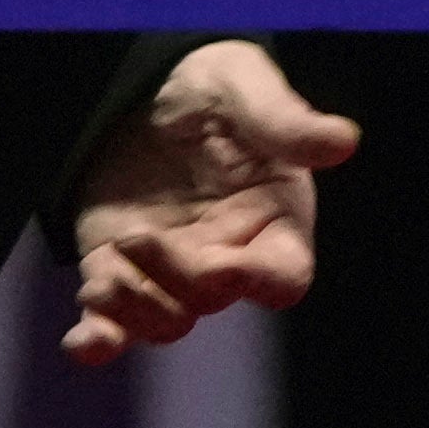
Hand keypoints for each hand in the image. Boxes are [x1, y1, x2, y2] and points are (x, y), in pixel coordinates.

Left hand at [63, 38, 357, 364]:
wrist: (143, 85)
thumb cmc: (213, 84)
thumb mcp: (246, 87)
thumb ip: (286, 120)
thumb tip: (343, 141)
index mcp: (273, 221)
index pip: (284, 276)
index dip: (259, 280)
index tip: (226, 266)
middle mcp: (227, 254)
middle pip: (213, 298)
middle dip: (174, 279)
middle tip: (135, 238)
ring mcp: (171, 268)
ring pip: (165, 321)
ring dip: (134, 313)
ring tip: (100, 285)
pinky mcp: (118, 269)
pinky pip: (113, 322)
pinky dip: (100, 340)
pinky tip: (85, 343)